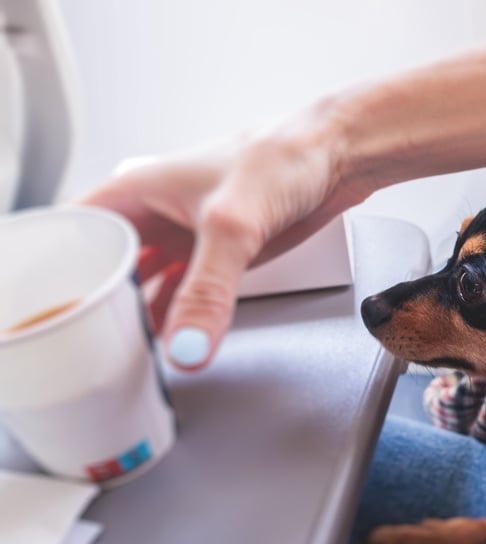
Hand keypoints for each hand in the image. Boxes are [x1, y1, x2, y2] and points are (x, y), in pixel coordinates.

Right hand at [79, 104, 369, 368]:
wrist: (336, 156)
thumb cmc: (282, 156)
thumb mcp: (233, 226)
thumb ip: (208, 290)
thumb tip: (186, 344)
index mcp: (138, 191)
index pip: (76, 235)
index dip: (61, 274)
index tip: (59, 316)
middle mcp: (158, 214)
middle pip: (109, 267)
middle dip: (100, 305)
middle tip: (94, 347)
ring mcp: (189, 236)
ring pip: (146, 283)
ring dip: (138, 316)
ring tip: (126, 354)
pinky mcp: (221, 254)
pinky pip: (185, 292)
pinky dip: (176, 317)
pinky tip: (170, 340)